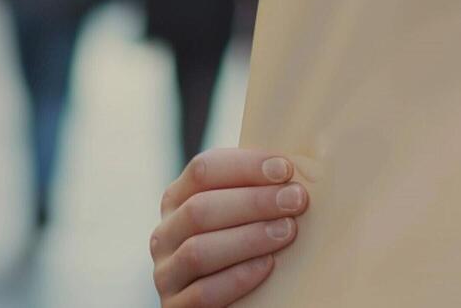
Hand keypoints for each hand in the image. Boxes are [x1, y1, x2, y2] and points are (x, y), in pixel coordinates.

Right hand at [152, 148, 308, 306]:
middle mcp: (165, 233)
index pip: (203, 170)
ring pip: (198, 250)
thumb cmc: (243, 249)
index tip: (285, 170)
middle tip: (296, 200)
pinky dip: (237, 278)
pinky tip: (267, 266)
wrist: (231, 304)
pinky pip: (203, 293)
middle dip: (253, 202)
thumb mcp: (238, 216)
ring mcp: (166, 273)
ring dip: (248, 238)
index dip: (245, 166)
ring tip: (287, 231)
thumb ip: (253, 191)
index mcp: (177, 199)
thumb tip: (295, 168)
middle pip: (201, 208)